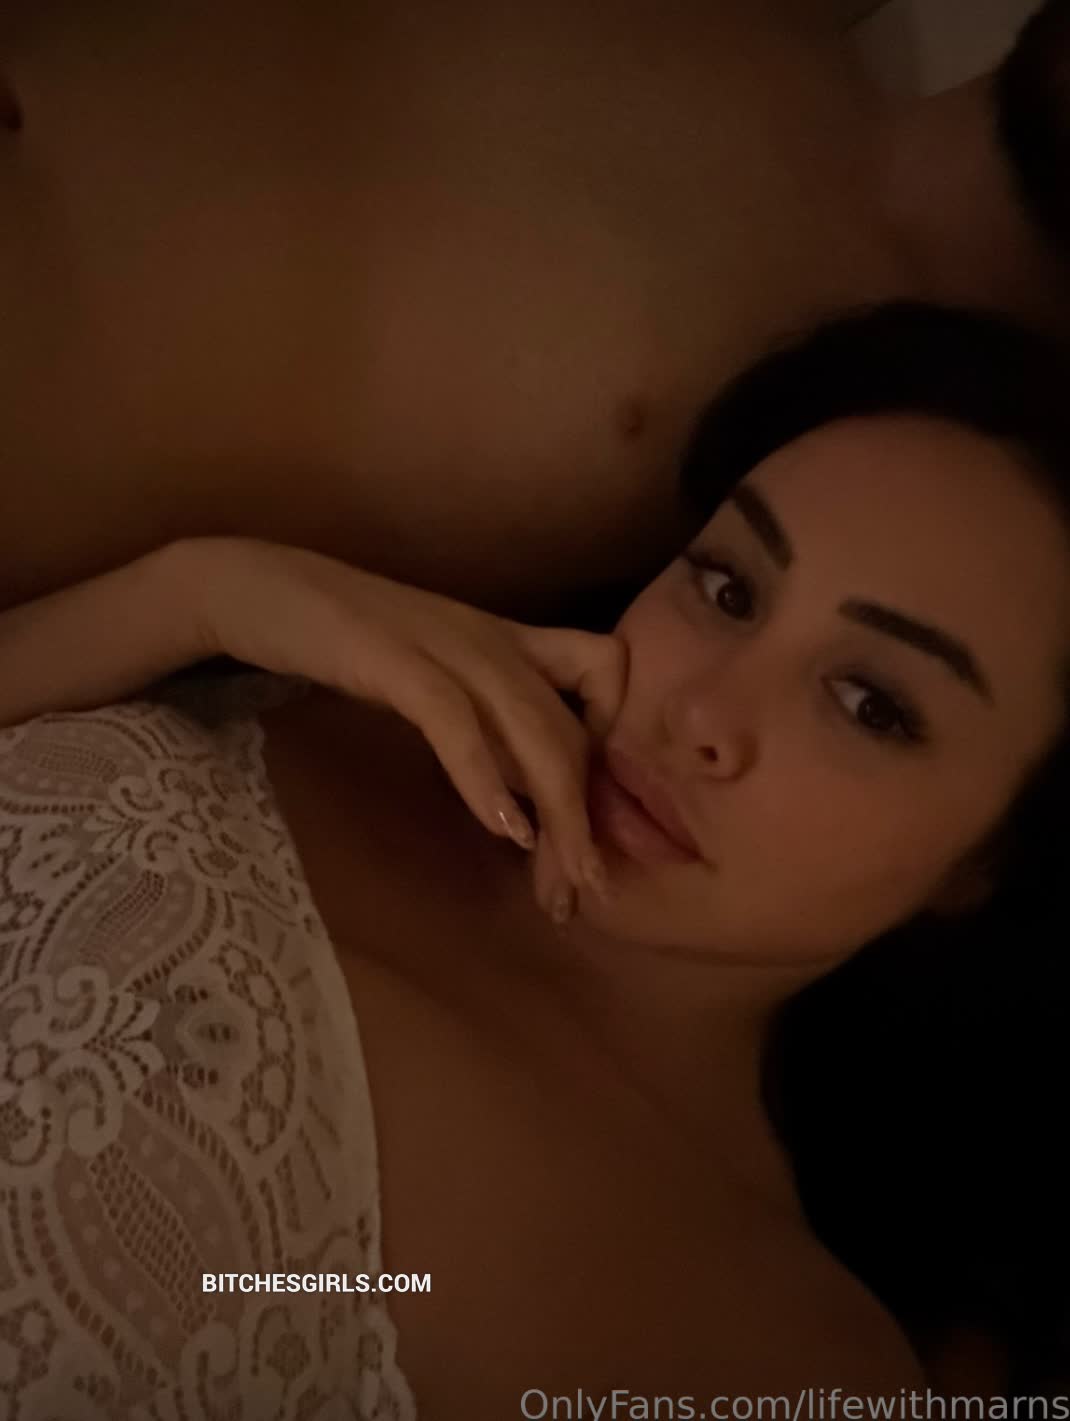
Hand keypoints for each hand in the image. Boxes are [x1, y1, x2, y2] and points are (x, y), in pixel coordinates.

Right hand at [181, 537, 627, 916]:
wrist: (252, 586)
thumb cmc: (344, 640)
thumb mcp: (436, 681)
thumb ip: (484, 726)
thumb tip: (525, 798)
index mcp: (506, 637)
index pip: (605, 671)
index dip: (616, 740)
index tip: (598, 813)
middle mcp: (491, 636)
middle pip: (570, 727)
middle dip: (584, 819)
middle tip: (584, 891)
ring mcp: (443, 642)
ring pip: (532, 728)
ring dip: (556, 814)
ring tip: (560, 883)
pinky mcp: (391, 656)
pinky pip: (455, 720)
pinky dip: (484, 777)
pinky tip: (501, 830)